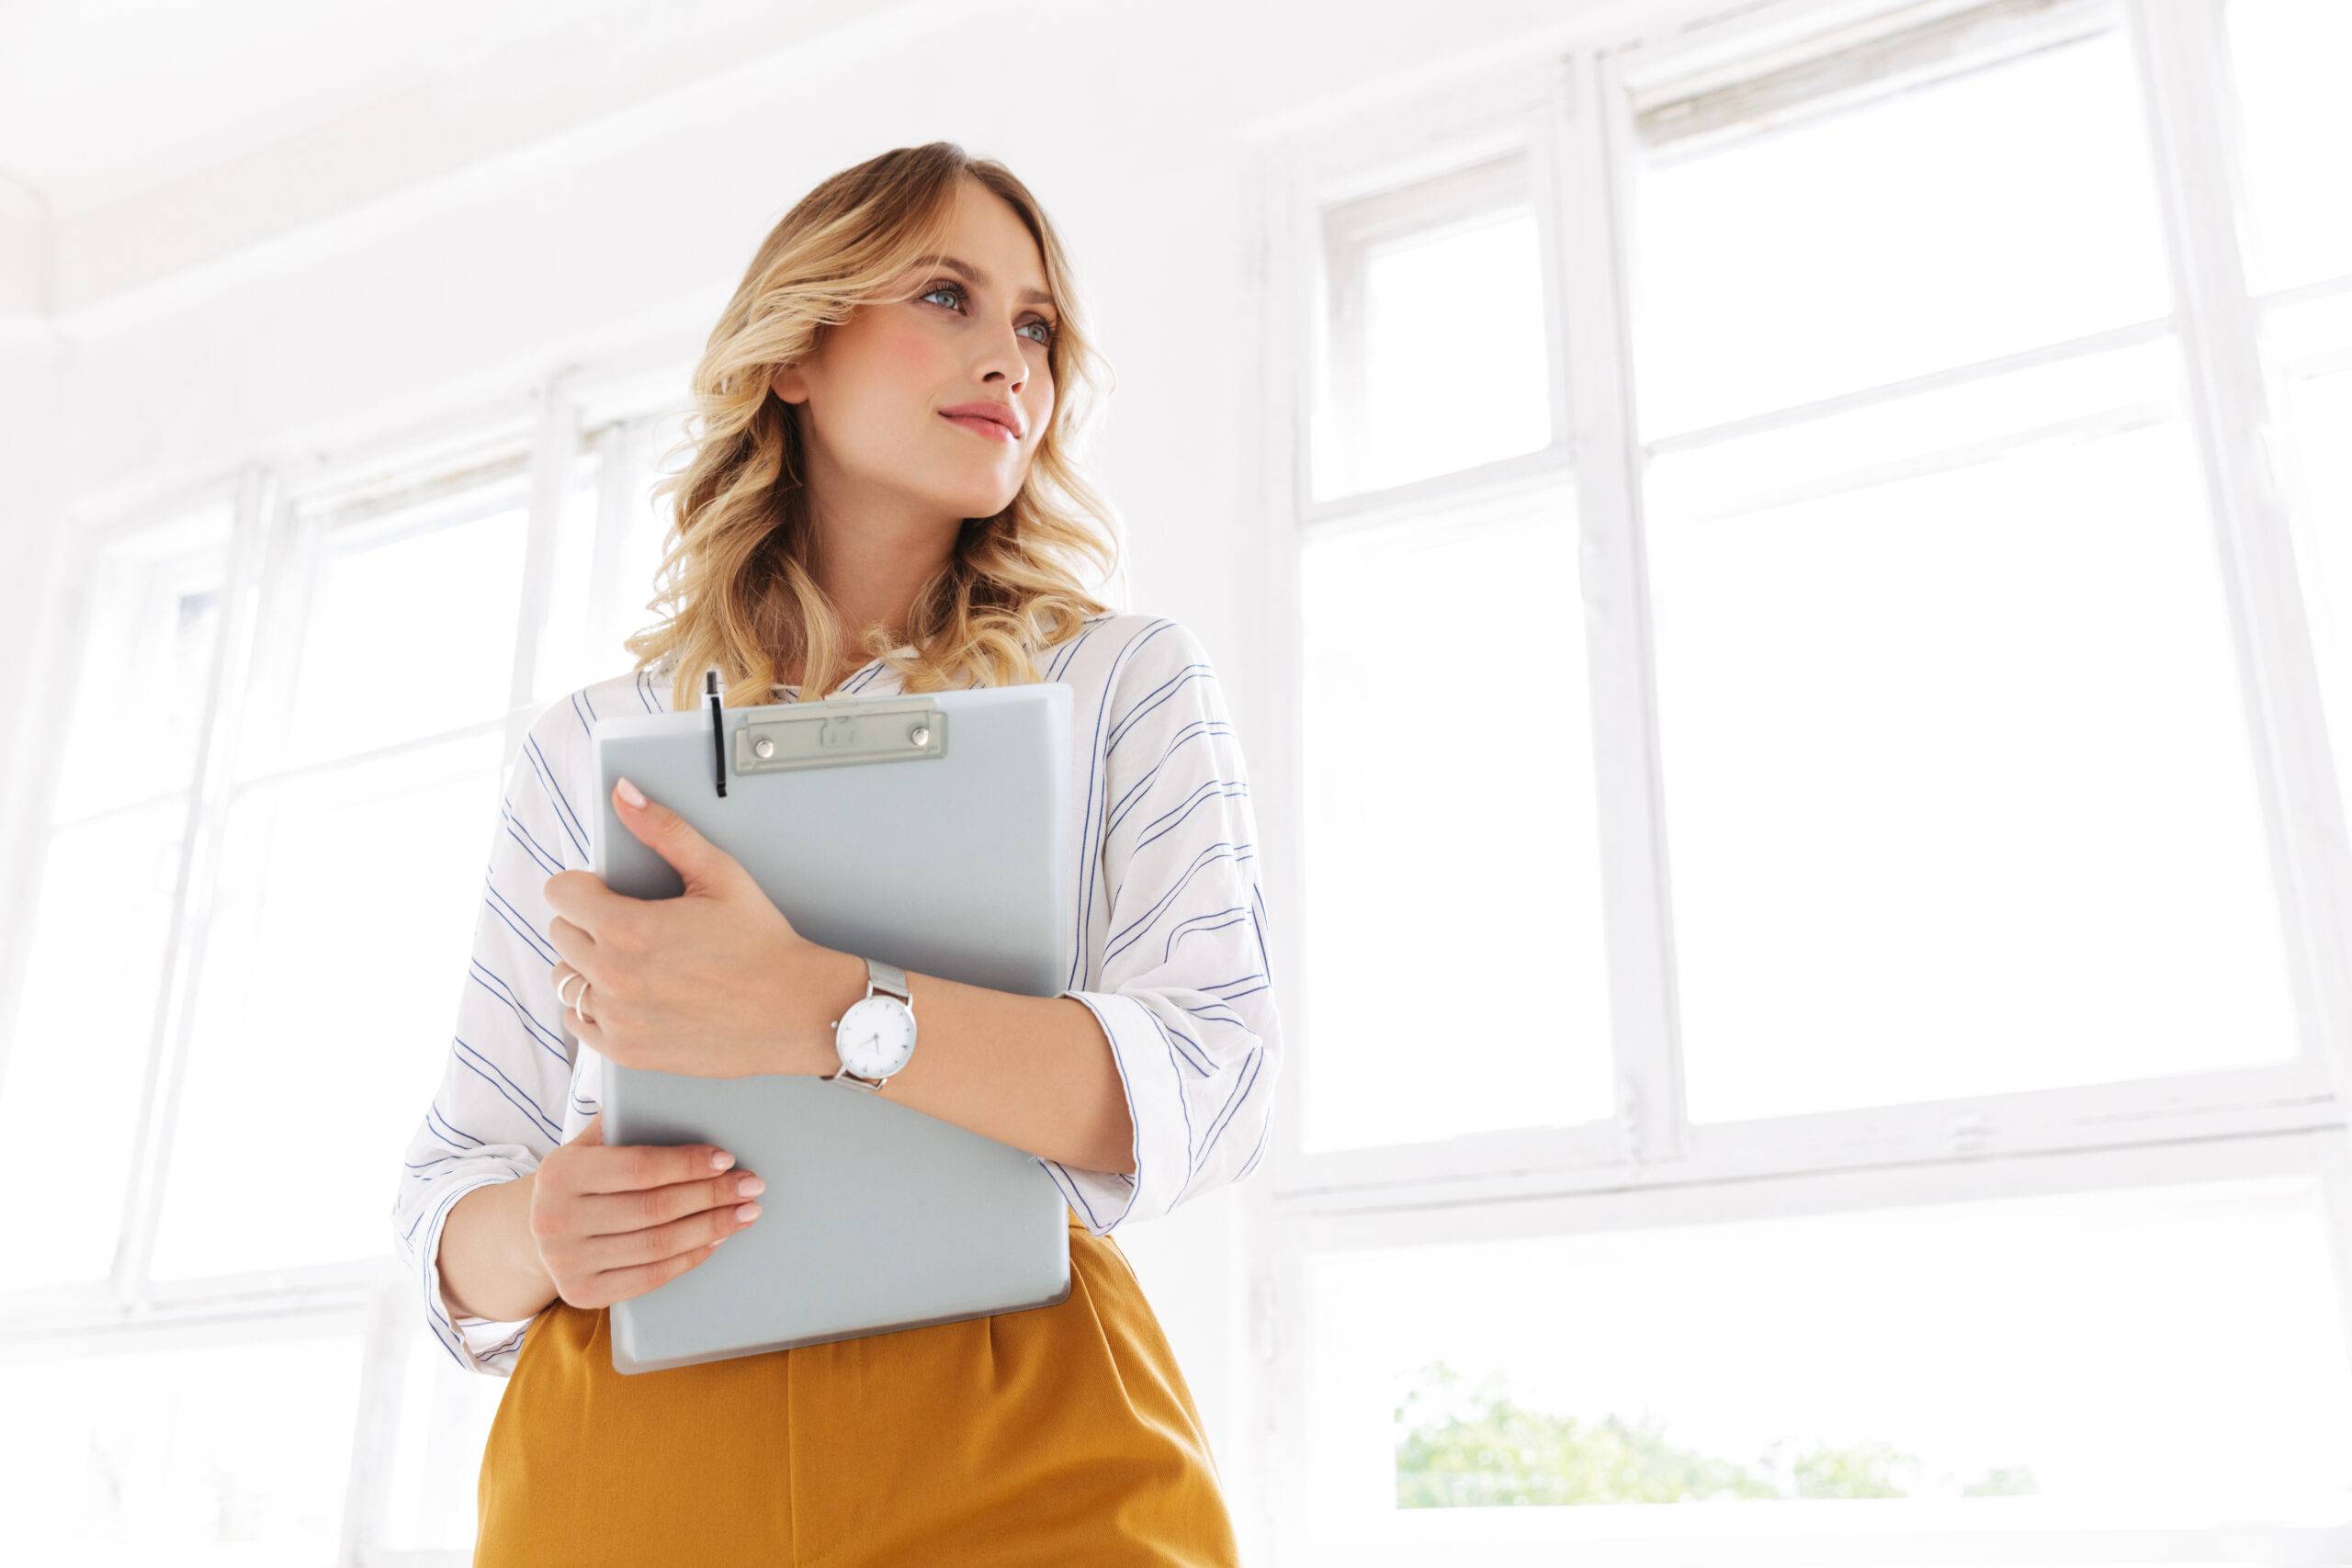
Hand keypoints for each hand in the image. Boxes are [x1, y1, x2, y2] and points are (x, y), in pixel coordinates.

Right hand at [528, 1113, 766, 1309]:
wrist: (538, 1231)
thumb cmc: (581, 1179)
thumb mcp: (587, 1144)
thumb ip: (623, 1123)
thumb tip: (678, 1093)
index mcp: (559, 1173)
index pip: (639, 1168)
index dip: (688, 1164)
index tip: (727, 1159)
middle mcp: (555, 1220)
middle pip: (654, 1209)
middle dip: (712, 1195)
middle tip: (752, 1186)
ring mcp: (566, 1262)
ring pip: (658, 1245)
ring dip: (712, 1228)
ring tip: (745, 1212)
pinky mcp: (582, 1294)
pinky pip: (651, 1277)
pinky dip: (691, 1257)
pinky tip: (717, 1239)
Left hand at [543, 775, 839, 1078]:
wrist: (797, 1011)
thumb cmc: (763, 943)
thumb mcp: (719, 874)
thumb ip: (664, 830)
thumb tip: (624, 796)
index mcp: (630, 928)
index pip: (559, 894)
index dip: (583, 884)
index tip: (606, 890)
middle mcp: (615, 976)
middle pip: (560, 933)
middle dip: (587, 921)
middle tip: (631, 924)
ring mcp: (618, 1018)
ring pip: (564, 979)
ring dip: (586, 965)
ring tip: (630, 960)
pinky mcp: (627, 1050)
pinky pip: (577, 1023)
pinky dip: (594, 1006)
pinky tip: (629, 994)